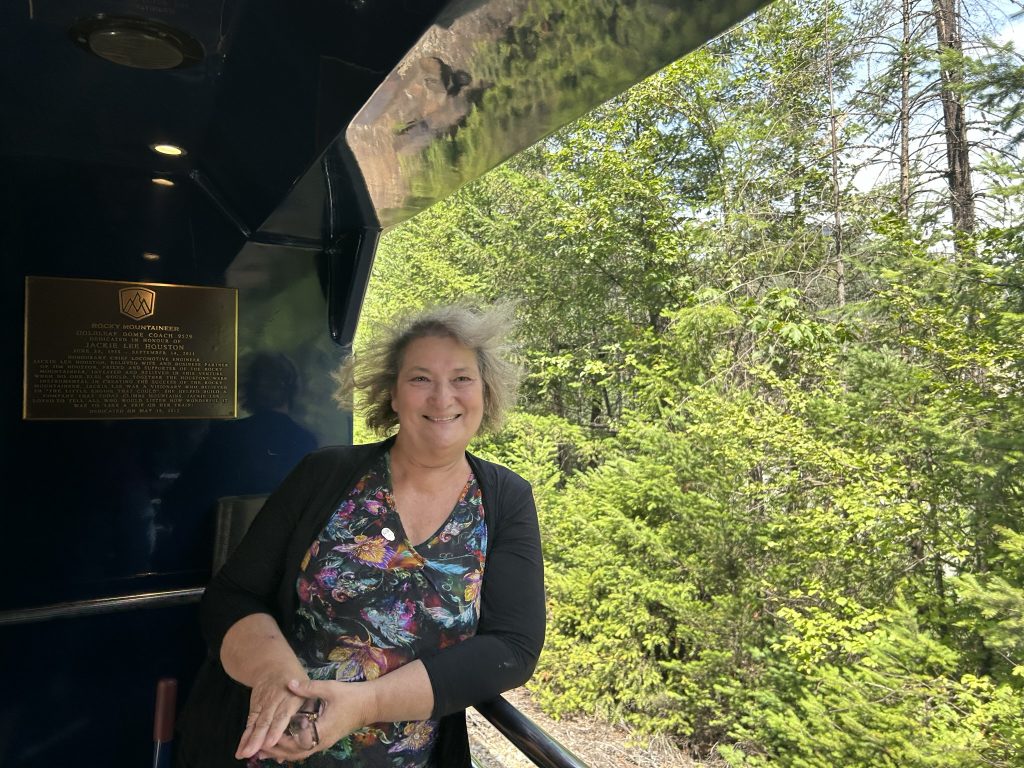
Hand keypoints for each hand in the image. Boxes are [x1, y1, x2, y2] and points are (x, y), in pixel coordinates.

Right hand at [234, 673, 309, 759]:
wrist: (273, 666)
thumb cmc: (297, 682)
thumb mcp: (307, 691)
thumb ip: (308, 713)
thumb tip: (307, 736)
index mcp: (292, 697)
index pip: (283, 714)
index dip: (276, 728)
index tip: (271, 742)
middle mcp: (275, 700)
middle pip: (266, 721)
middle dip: (259, 738)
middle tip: (252, 752)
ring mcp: (263, 703)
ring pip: (256, 722)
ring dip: (249, 739)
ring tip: (244, 753)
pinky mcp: (254, 706)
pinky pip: (249, 722)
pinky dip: (245, 736)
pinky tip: (241, 749)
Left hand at [254, 678, 376, 761]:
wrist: (371, 704)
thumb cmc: (351, 696)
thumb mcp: (330, 688)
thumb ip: (309, 688)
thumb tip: (289, 683)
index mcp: (321, 731)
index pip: (295, 743)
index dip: (278, 742)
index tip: (264, 738)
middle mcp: (321, 741)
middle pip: (295, 753)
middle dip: (276, 751)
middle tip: (258, 749)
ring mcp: (324, 742)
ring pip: (299, 753)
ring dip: (282, 752)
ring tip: (265, 751)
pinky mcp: (325, 738)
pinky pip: (305, 748)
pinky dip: (291, 749)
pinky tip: (282, 747)